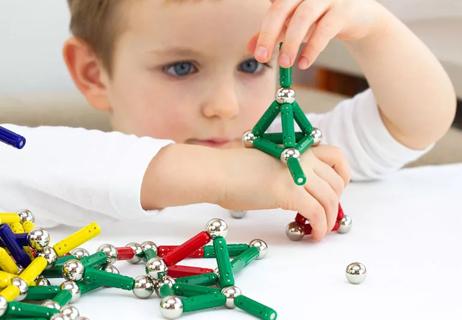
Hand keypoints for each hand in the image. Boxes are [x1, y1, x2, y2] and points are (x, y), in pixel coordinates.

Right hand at [218, 144, 350, 239]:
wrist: (217, 173)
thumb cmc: (234, 170)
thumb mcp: (270, 163)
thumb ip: (289, 169)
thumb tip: (301, 189)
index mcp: (297, 148)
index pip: (337, 156)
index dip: (343, 176)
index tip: (336, 191)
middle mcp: (302, 157)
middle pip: (337, 182)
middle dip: (336, 202)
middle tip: (326, 215)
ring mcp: (297, 174)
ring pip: (330, 200)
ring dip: (330, 219)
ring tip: (321, 230)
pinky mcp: (289, 192)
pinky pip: (317, 213)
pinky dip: (320, 227)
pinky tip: (314, 235)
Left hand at [248, 0, 383, 68]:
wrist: (358, 17)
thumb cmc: (320, 18)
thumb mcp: (294, 24)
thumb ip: (274, 33)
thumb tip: (251, 49)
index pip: (273, 6)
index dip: (263, 27)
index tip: (256, 50)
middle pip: (282, 6)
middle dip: (269, 33)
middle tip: (262, 58)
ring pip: (304, 16)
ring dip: (291, 43)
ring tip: (285, 63)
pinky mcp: (343, 10)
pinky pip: (325, 30)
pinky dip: (312, 48)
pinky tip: (304, 63)